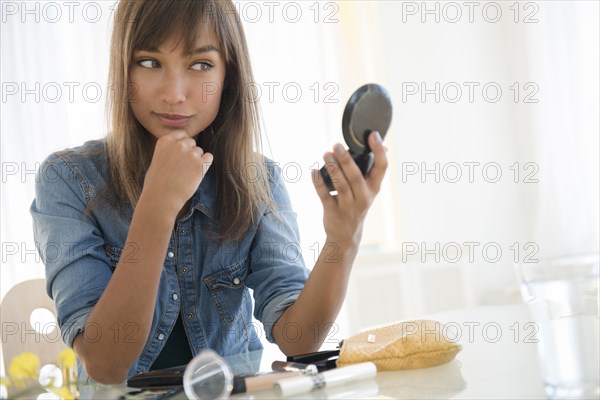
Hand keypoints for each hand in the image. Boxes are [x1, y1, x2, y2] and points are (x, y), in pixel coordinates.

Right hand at [142, 130, 212, 215]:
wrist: (161, 198)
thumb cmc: (156, 183)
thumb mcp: (157, 160)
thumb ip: (169, 151)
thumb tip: (179, 148)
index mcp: (165, 141)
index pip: (181, 134)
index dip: (182, 143)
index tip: (180, 153)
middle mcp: (179, 144)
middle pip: (191, 142)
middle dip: (189, 152)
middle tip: (182, 167)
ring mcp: (191, 154)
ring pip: (200, 151)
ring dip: (196, 160)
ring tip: (186, 174)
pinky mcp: (201, 164)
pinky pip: (209, 157)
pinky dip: (205, 164)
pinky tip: (197, 173)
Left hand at [312, 131, 387, 245]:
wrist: (346, 235)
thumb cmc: (356, 205)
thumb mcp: (367, 191)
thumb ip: (370, 171)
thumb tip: (381, 146)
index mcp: (373, 188)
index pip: (381, 168)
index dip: (379, 151)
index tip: (373, 135)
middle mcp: (363, 198)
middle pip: (356, 177)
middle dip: (346, 160)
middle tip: (337, 145)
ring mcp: (348, 207)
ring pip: (341, 186)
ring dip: (333, 169)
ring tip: (325, 154)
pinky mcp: (333, 212)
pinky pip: (325, 196)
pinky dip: (318, 183)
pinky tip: (313, 171)